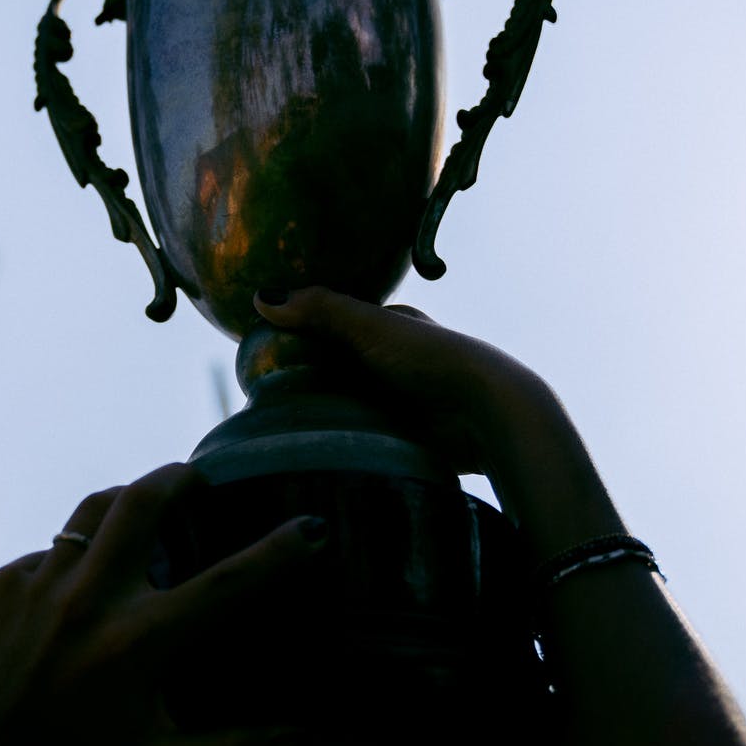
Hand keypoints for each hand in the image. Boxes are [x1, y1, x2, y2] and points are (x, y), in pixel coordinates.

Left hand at [0, 464, 325, 745]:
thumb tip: (309, 735)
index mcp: (136, 645)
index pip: (226, 583)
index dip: (279, 551)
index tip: (314, 527)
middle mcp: (88, 603)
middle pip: (144, 502)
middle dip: (181, 478)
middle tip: (200, 479)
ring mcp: (40, 584)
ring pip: (96, 508)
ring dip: (130, 499)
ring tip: (151, 506)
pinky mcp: (5, 581)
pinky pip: (54, 548)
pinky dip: (81, 555)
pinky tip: (88, 581)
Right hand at [253, 286, 622, 560]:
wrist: (486, 415)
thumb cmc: (431, 360)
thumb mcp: (370, 326)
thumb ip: (320, 310)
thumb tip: (260, 297)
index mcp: (389, 329)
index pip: (335, 328)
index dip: (300, 336)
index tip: (261, 351)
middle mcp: (393, 364)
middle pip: (337, 369)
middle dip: (305, 379)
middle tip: (259, 394)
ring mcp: (398, 403)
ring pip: (346, 406)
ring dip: (321, 414)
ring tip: (276, 426)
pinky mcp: (403, 438)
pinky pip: (361, 438)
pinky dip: (340, 440)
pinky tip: (312, 448)